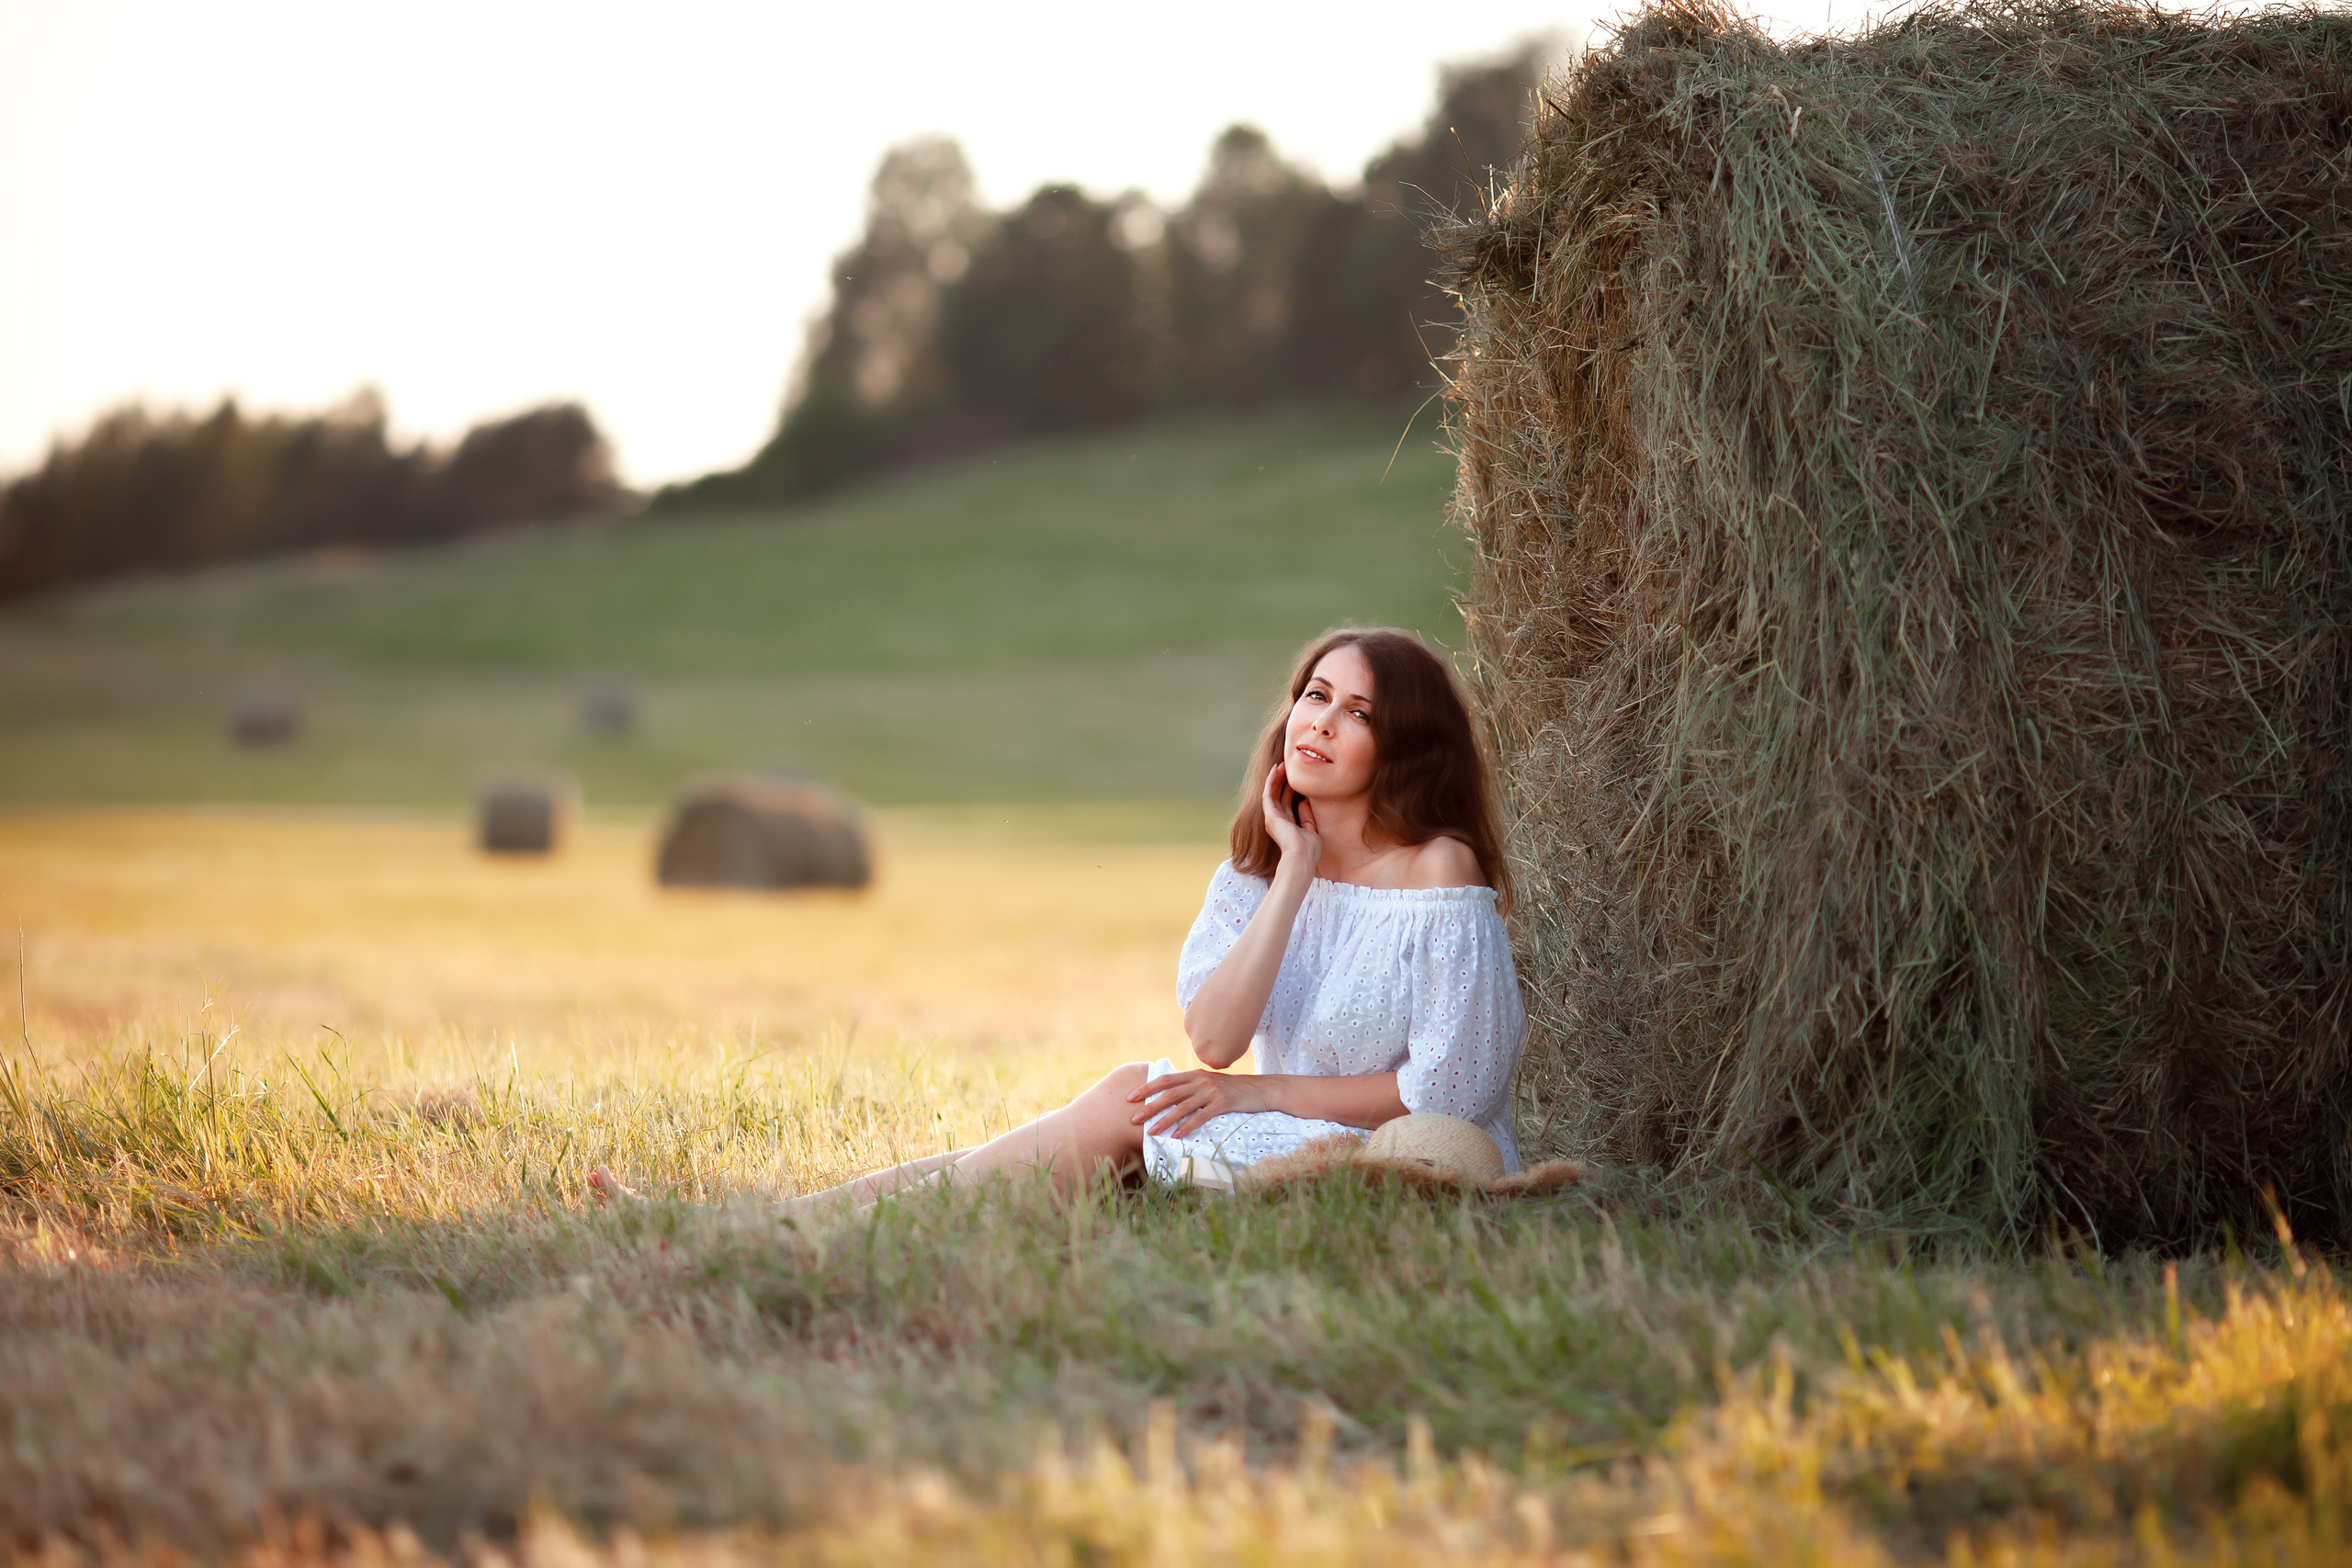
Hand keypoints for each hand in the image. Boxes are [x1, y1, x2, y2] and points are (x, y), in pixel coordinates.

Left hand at [1128, 1068, 1271, 1138]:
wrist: (1260, 1090)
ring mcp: (1212, 1092)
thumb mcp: (1209, 1083)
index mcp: (1195, 1074)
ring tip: (1151, 1132)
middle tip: (1134, 1118)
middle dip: (1150, 1106)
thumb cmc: (1232, 1089)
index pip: (1165, 1079)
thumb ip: (1191, 1086)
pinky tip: (1176, 1136)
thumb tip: (1169, 1096)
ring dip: (1164, 1120)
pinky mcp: (1223, 1104)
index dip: (1147, 1088)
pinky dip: (1187, 1127)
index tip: (1131, 1097)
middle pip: (1169, 1094)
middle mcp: (1201, 1080)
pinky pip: (1201, 1116)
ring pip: (1182, 1106)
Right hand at [1261, 763, 1321, 872]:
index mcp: (1286, 824)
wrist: (1302, 857)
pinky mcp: (1270, 815)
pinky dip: (1271, 782)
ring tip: (1281, 765)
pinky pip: (1268, 794)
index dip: (1290, 788)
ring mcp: (1272, 818)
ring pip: (1272, 792)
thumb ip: (1307, 817)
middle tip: (1287, 766)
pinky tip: (1275, 771)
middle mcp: (1277, 820)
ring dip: (1276, 778)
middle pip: (1278, 795)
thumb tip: (1304, 802)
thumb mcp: (1312, 830)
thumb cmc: (1309, 849)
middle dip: (1282, 780)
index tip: (1295, 777)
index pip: (1287, 802)